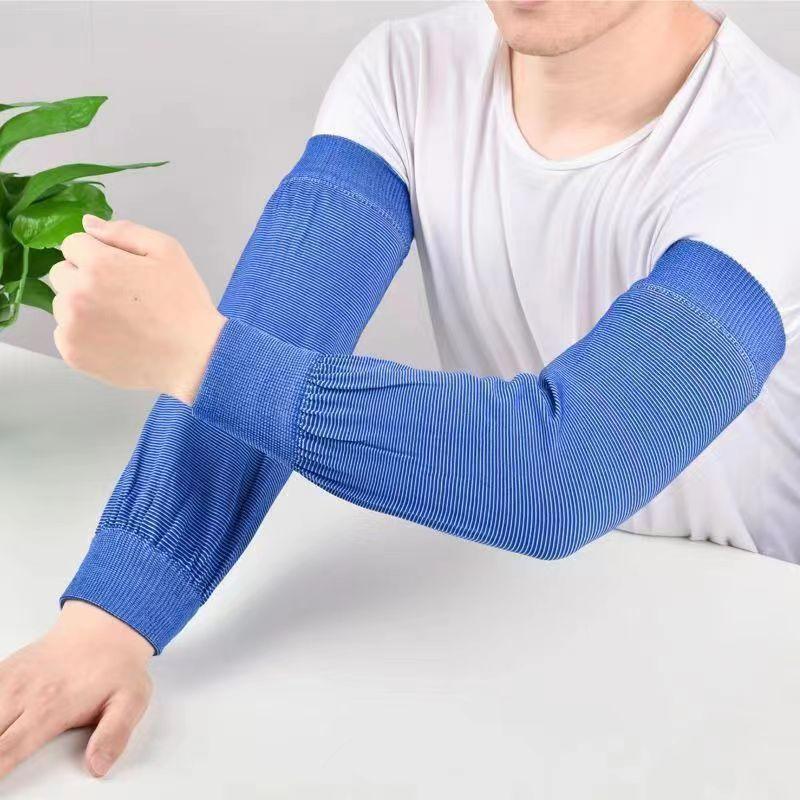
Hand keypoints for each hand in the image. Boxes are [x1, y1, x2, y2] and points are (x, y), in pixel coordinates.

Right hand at [0, 600, 152, 779]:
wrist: (107, 628)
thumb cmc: (116, 666)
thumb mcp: (131, 700)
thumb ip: (114, 735)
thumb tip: (98, 766)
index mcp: (51, 708)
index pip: (5, 752)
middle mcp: (24, 694)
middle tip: (1, 759)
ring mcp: (11, 680)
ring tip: (3, 736)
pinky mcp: (4, 670)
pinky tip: (0, 716)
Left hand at [50, 216, 226, 403]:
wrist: (194, 359)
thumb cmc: (185, 304)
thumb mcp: (167, 252)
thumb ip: (125, 232)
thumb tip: (88, 223)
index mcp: (98, 264)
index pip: (72, 244)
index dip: (97, 253)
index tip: (120, 271)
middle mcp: (76, 294)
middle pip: (61, 273)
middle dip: (84, 278)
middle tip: (120, 296)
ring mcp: (71, 326)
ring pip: (62, 305)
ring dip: (81, 307)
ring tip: (118, 321)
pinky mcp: (72, 353)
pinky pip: (64, 334)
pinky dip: (83, 335)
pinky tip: (113, 340)